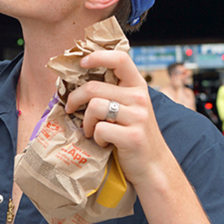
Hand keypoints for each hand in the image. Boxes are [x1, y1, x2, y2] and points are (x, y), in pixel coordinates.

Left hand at [64, 50, 169, 186]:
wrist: (153, 166)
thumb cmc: (133, 134)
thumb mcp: (128, 107)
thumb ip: (112, 92)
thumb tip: (77, 80)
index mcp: (138, 86)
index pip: (120, 58)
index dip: (98, 56)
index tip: (82, 62)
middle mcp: (140, 97)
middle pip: (94, 87)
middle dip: (75, 98)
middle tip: (70, 109)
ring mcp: (138, 117)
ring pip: (94, 107)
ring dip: (86, 121)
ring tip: (91, 130)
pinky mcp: (133, 137)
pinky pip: (99, 129)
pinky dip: (96, 137)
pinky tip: (104, 142)